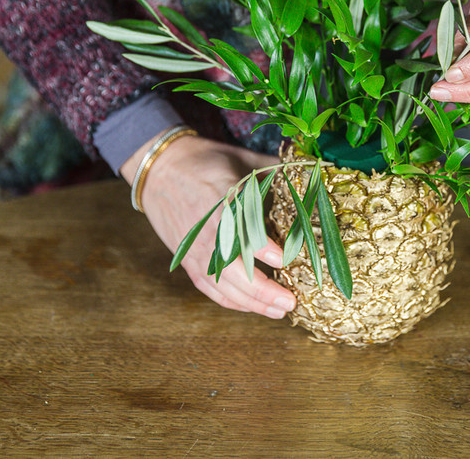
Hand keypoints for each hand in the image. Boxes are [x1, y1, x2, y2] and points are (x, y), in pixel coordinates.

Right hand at [121, 132, 295, 318]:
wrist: (158, 169)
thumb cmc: (204, 161)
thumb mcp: (240, 159)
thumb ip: (274, 169)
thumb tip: (311, 170)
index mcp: (221, 199)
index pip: (242, 228)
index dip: (262, 248)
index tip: (283, 260)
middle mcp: (206, 229)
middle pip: (232, 268)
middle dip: (262, 289)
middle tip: (291, 300)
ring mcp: (195, 248)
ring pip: (222, 284)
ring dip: (252, 302)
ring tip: (280, 310)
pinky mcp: (188, 259)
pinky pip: (209, 287)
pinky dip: (231, 301)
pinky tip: (253, 308)